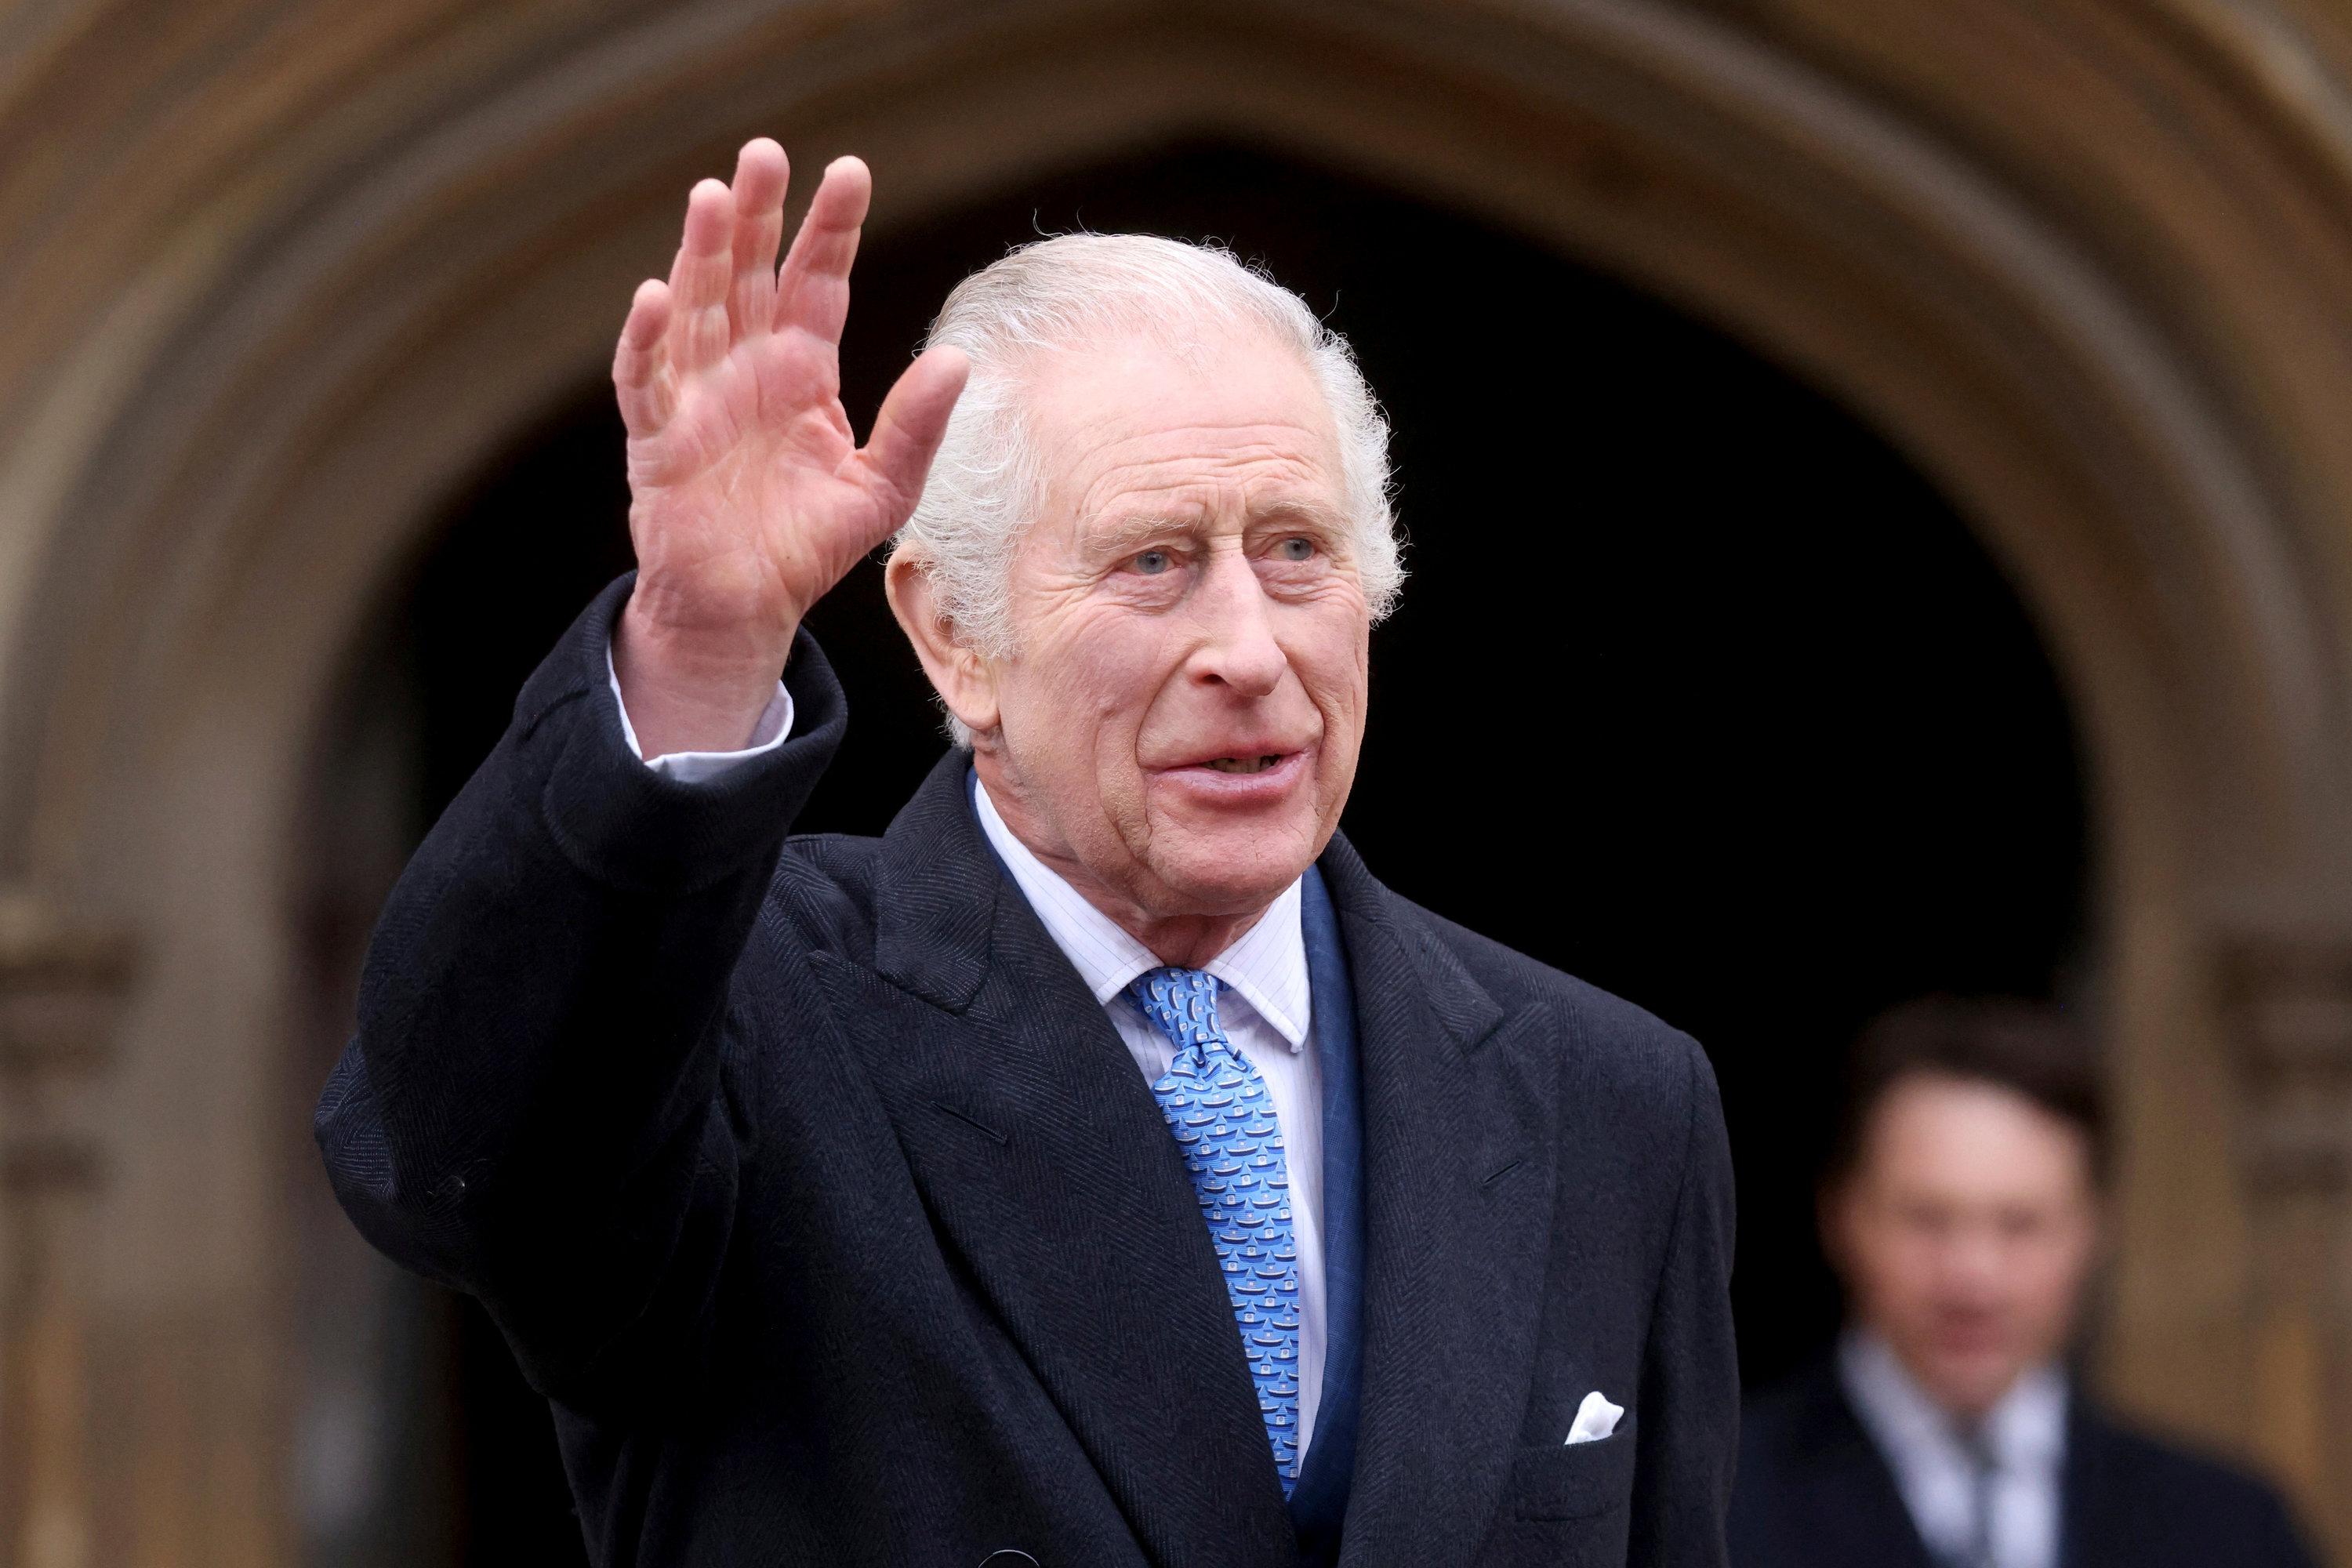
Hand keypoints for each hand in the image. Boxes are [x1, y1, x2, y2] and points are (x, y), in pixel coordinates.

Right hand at [610, 140, 967, 756]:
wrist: (747, 607)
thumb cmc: (808, 544)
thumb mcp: (882, 488)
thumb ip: (916, 427)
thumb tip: (959, 360)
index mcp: (802, 369)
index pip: (817, 281)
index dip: (830, 228)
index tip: (851, 171)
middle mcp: (746, 367)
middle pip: (748, 273)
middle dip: (756, 214)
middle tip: (765, 152)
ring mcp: (698, 396)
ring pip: (695, 308)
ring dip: (699, 253)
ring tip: (712, 195)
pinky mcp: (658, 438)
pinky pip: (645, 380)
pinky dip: (645, 341)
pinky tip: (654, 296)